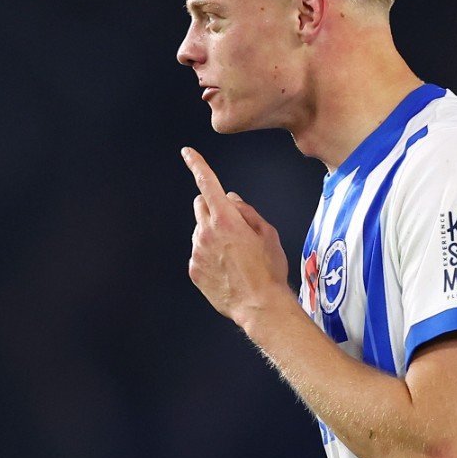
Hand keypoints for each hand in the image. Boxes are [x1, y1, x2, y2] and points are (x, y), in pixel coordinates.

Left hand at [183, 147, 291, 324]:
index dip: (197, 165)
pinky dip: (209, 256)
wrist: (259, 304)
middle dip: (213, 208)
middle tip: (231, 225)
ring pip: (200, 231)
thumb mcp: (268, 233)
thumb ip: (246, 211)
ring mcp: (197, 251)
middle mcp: (206, 232)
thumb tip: (231, 199)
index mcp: (226, 219)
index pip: (207, 184)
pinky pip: (198, 253)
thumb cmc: (269, 269)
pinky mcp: (193, 269)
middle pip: (201, 206)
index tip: (187, 153)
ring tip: (235, 256)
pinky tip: (227, 269)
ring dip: (212, 235)